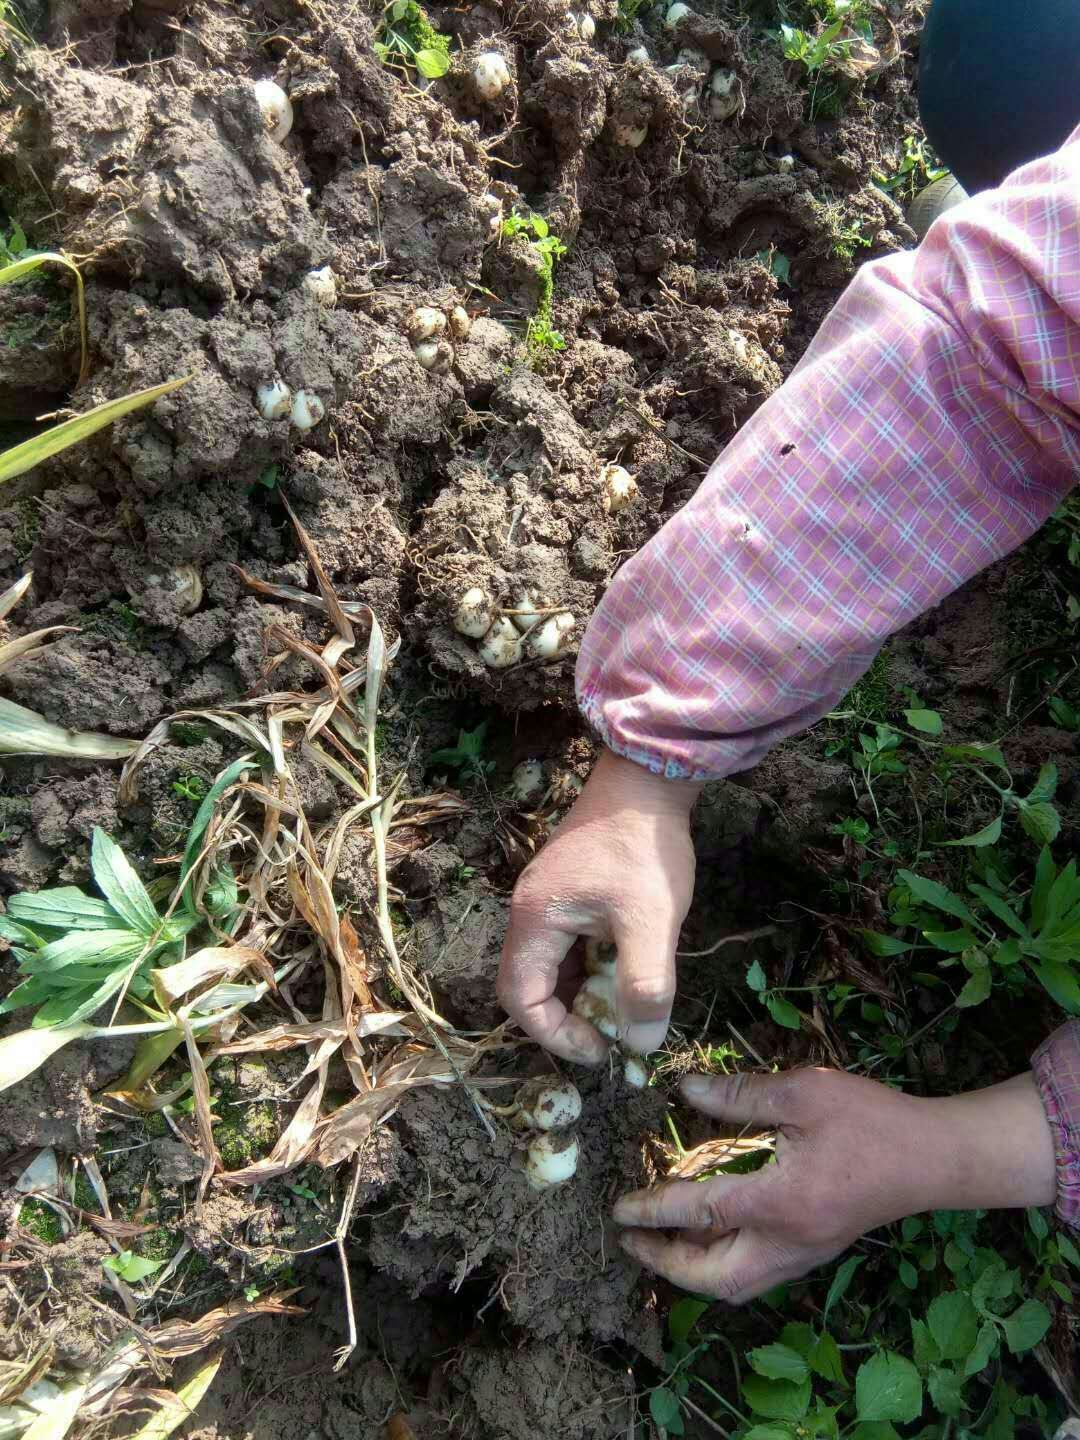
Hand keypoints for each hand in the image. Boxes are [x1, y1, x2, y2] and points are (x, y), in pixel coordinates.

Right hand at [497, 748, 701, 1062]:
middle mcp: (529, 911)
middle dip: (571, 1019)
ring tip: (625, 1005)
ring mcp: (546, 899)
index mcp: (535, 920)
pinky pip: (568, 945)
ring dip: (584, 993)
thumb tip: (641, 1044)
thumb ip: (644, 986)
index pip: (521, 999)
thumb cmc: (644, 849)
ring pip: (552, 967)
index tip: (603, 1049)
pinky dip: (592, 967)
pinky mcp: (567, 890)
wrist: (649, 779)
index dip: (557, 1035)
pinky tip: (626, 967)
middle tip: (615, 1033)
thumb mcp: (651, 922)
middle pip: (532, 986)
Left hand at [614, 1067, 1056, 1302]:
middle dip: (666, 1263)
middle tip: (631, 1240)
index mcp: (780, 1202)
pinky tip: (710, 1237)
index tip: (619, 1209)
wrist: (935, 1157)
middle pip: (714, 1277)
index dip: (654, 1210)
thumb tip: (687, 1092)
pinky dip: (723, 1265)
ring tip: (661, 1244)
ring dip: (693, 1272)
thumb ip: (743, 1096)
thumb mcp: (805, 1092)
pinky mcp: (816, 1251)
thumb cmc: (871, 1120)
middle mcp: (788, 1241)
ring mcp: (805, 1254)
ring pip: (737, 1284)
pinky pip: (758, 1275)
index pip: (701, 1213)